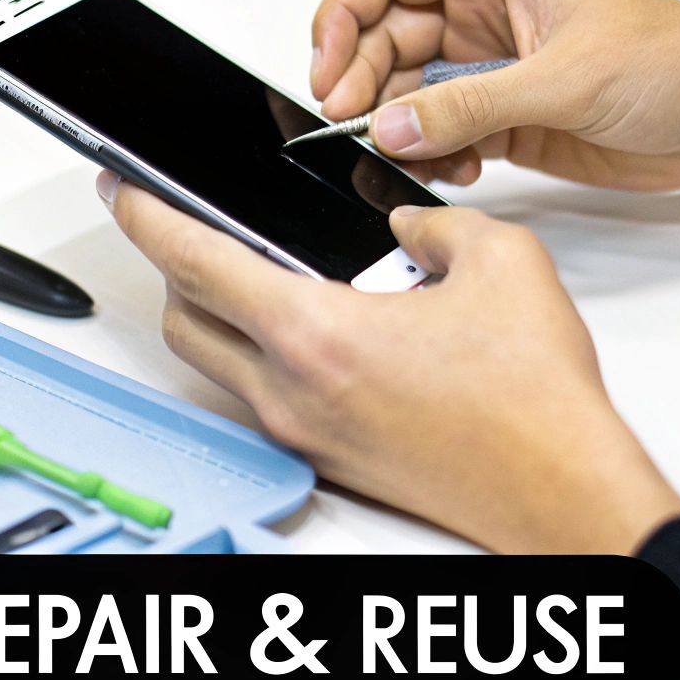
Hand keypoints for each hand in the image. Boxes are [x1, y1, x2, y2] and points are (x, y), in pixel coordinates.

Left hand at [100, 171, 679, 554]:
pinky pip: (263, 395)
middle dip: (169, 265)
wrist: (558, 490)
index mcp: (315, 336)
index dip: (145, 215)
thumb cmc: (533, 402)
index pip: (193, 263)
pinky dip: (265, 353)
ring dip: (218, 313)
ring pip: (218, 363)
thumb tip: (406, 223)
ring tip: (264, 270)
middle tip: (184, 225)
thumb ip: (435, 223)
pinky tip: (320, 326)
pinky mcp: (328, 459)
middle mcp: (291, 393)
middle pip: (182, 320)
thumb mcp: (500, 262)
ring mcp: (304, 434)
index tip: (121, 189)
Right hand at [310, 0, 679, 196]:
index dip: (342, 11)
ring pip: (408, 93)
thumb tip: (391, 125)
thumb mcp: (566, 79)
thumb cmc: (677, 63)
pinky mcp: (511, 122)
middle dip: (359, 80)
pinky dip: (434, 156)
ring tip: (411, 156)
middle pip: (384, 36)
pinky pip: (444, 135)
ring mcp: (496, 72)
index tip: (329, 67)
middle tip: (351, 122)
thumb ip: (472, 105)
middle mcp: (486, 19)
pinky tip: (455, 172)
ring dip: (397, 127)